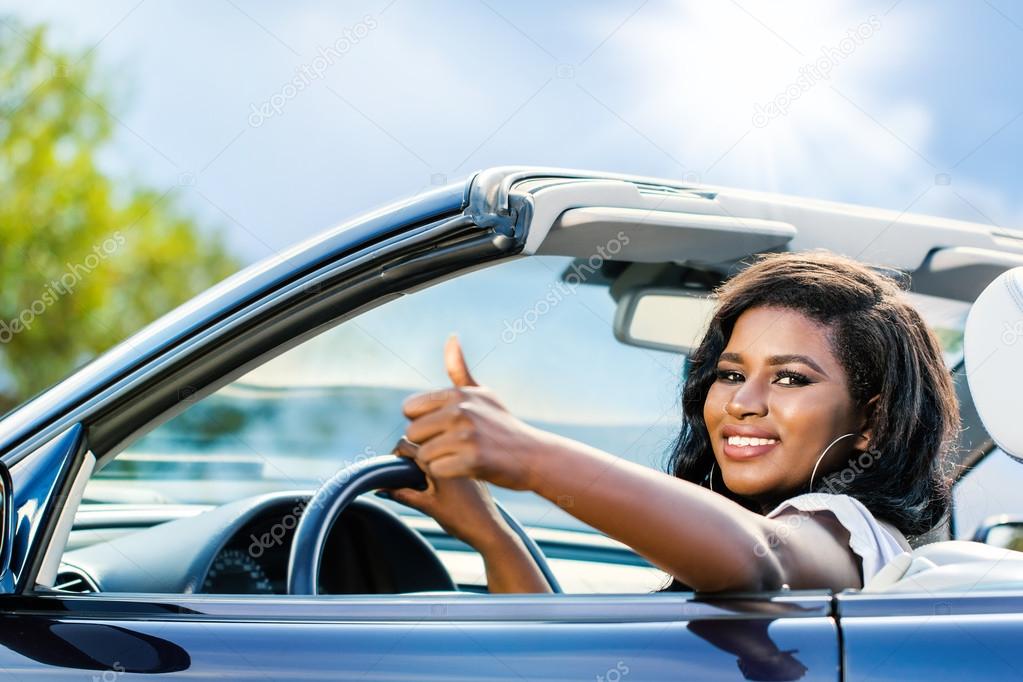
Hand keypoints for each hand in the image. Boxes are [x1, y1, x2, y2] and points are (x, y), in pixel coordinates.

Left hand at [377, 335, 538, 550]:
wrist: (533, 455)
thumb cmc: (503, 425)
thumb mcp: (483, 393)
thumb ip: (459, 369)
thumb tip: (451, 336)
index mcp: (457, 393)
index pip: (410, 408)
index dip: (422, 421)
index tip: (441, 428)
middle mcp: (461, 410)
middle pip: (413, 433)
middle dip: (427, 443)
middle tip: (450, 446)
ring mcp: (467, 435)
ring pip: (422, 454)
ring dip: (436, 461)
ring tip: (458, 457)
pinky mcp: (472, 459)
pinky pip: (436, 470)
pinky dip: (446, 474)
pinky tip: (463, 469)